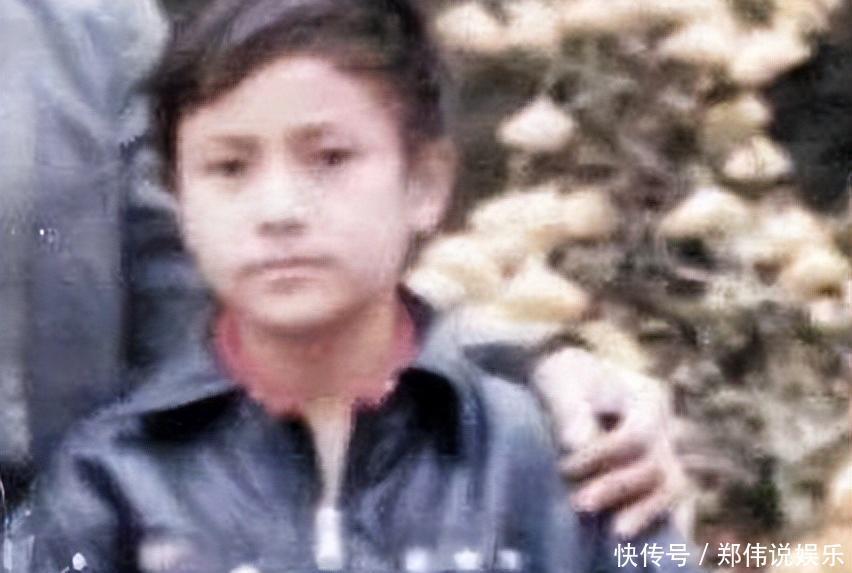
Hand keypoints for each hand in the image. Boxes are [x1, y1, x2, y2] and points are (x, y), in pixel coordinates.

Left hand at [532, 347, 687, 538]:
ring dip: (645, 512)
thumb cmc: (562, 377)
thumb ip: (569, 410)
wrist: (567, 383)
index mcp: (649, 397)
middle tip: (580, 505)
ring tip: (615, 533)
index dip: (602, 455)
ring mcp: (665, 450)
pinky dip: (664, 522)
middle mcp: (666, 426)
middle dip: (619, 488)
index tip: (565, 467)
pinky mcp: (656, 471)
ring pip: (673, 487)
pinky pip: (670, 501)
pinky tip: (650, 547)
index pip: (636, 437)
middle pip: (657, 465)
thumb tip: (575, 443)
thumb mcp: (560, 382)